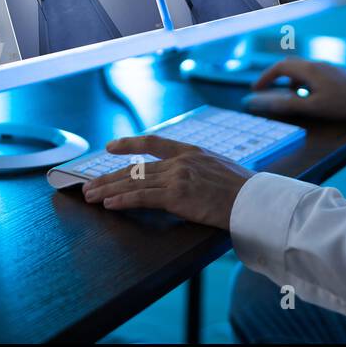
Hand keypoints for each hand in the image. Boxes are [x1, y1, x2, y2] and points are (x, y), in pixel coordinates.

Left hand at [81, 135, 252, 228]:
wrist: (255, 201)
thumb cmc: (244, 191)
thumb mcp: (220, 169)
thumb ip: (199, 170)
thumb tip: (187, 180)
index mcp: (191, 151)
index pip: (154, 141)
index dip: (129, 143)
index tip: (110, 146)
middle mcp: (181, 161)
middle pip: (135, 167)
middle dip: (108, 176)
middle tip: (90, 185)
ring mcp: (178, 177)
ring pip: (134, 181)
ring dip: (108, 189)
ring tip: (91, 196)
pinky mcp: (177, 196)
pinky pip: (142, 197)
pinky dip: (122, 200)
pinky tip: (109, 204)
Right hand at [243, 57, 345, 120]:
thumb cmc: (343, 104)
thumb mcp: (314, 107)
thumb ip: (289, 104)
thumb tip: (266, 102)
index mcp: (309, 70)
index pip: (280, 67)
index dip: (265, 77)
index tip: (256, 89)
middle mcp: (316, 64)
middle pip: (290, 65)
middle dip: (275, 76)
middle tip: (266, 89)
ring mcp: (328, 66)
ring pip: (302, 69)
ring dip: (291, 80)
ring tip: (289, 96)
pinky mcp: (336, 72)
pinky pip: (313, 73)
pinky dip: (304, 82)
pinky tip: (310, 95)